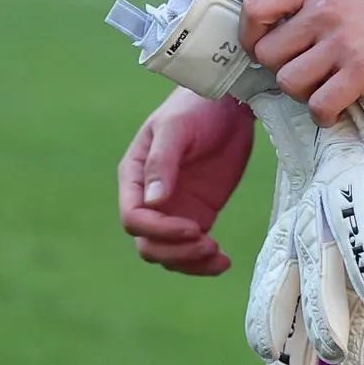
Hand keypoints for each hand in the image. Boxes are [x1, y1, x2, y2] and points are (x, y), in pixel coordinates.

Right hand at [117, 90, 254, 275]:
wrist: (229, 102)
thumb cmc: (196, 106)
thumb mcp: (176, 128)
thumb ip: (161, 163)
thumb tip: (154, 202)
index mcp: (135, 176)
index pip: (134, 218)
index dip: (159, 230)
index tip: (192, 228)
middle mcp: (150, 198)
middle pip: (148, 244)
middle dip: (175, 252)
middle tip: (208, 244)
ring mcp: (174, 209)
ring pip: (169, 253)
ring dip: (190, 262)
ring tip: (219, 257)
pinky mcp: (198, 214)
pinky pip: (193, 248)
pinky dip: (205, 262)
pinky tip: (223, 262)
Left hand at [240, 0, 363, 122]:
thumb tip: (289, 22)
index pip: (256, 7)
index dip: (249, 35)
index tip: (260, 48)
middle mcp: (324, 11)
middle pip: (268, 55)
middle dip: (282, 70)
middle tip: (305, 75)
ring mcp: (343, 42)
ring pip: (290, 83)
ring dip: (304, 94)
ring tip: (325, 91)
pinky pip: (321, 105)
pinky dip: (324, 114)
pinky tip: (339, 108)